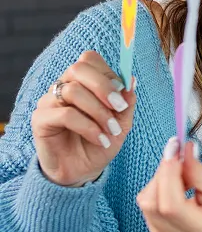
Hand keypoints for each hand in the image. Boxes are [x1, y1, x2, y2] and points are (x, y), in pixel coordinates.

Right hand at [31, 51, 135, 187]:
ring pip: (73, 91)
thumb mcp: (122, 123)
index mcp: (83, 82)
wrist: (84, 171)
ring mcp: (49, 102)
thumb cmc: (101, 141)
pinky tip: (100, 139)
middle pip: (79, 68)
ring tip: (111, 131)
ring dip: (99, 112)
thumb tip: (131, 80)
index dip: (109, 73)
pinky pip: (65, 114)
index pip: (90, 60)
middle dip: (104, 87)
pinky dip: (88, 127)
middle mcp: (63, 87)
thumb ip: (126, 101)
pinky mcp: (40, 120)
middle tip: (120, 108)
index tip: (124, 95)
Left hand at [136, 139, 201, 231]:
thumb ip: (196, 170)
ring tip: (181, 173)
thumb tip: (180, 150)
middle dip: (162, 173)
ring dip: (159, 180)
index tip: (174, 149)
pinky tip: (174, 186)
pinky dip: (157, 190)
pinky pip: (147, 208)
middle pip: (154, 204)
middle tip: (178, 154)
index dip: (168, 175)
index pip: (171, 205)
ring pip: (147, 204)